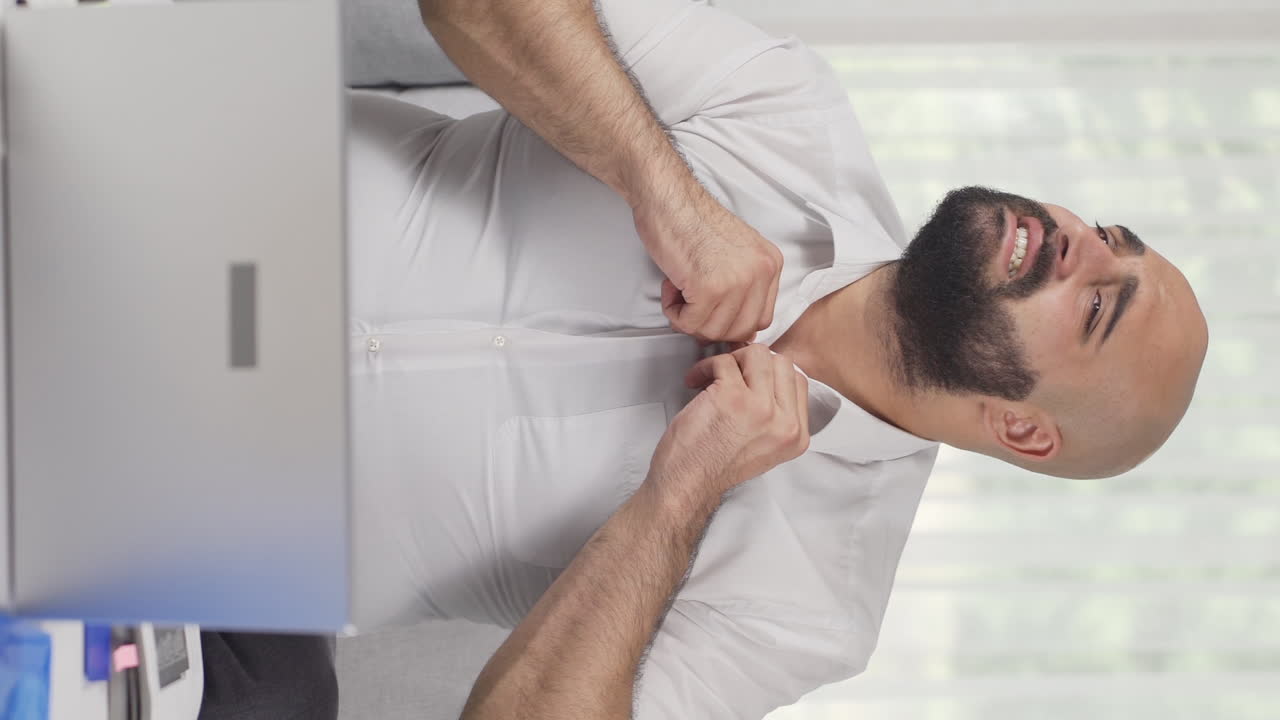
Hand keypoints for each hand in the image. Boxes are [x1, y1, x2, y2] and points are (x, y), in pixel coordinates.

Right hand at [634, 190, 782, 343]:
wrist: (668, 198)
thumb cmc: (691, 219)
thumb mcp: (737, 252)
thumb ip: (743, 286)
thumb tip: (735, 326)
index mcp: (770, 263)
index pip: (762, 319)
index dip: (732, 322)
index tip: (713, 312)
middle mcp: (759, 272)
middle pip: (740, 331)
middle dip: (710, 324)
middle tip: (691, 302)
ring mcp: (736, 281)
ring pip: (714, 330)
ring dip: (689, 318)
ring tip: (679, 289)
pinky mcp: (708, 287)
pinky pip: (690, 323)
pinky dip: (674, 312)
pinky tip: (671, 287)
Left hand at [647, 344, 809, 506]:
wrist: (686, 483)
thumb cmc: (714, 466)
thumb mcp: (763, 445)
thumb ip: (775, 414)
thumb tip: (768, 375)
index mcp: (796, 435)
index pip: (797, 380)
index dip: (770, 371)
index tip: (749, 375)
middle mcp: (784, 423)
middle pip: (781, 363)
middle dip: (751, 362)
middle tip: (730, 373)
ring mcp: (760, 409)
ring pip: (757, 354)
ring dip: (731, 359)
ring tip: (714, 375)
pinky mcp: (732, 397)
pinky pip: (725, 361)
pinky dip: (706, 366)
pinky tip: (696, 380)